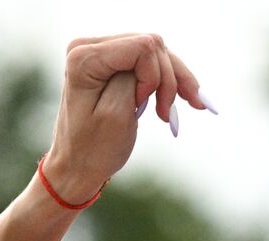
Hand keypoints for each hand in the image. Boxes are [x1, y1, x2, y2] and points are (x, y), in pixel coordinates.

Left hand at [44, 33, 215, 201]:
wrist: (77, 166)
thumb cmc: (93, 149)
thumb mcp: (116, 114)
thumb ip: (134, 77)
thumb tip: (152, 49)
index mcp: (83, 57)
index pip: (142, 46)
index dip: (154, 76)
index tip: (141, 105)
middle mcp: (89, 46)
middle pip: (151, 46)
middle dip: (168, 79)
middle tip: (167, 115)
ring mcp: (100, 52)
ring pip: (156, 53)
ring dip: (174, 81)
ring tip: (192, 104)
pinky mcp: (112, 62)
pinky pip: (149, 61)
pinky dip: (168, 80)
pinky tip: (186, 97)